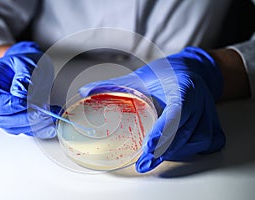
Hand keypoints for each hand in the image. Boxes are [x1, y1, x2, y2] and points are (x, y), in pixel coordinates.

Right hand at [0, 42, 58, 137]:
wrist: (29, 69)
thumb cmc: (23, 64)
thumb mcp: (25, 63)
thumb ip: (23, 78)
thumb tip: (21, 95)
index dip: (7, 105)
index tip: (25, 103)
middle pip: (0, 119)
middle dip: (24, 118)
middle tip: (44, 112)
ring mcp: (1, 115)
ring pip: (14, 128)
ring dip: (35, 124)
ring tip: (52, 114)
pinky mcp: (15, 122)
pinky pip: (25, 130)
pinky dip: (40, 128)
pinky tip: (52, 122)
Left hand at [79, 47, 225, 172]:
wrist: (193, 69)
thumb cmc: (165, 74)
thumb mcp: (139, 77)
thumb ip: (112, 86)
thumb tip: (84, 92)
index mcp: (182, 86)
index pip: (177, 111)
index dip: (164, 130)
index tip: (148, 148)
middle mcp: (199, 100)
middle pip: (184, 132)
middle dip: (164, 150)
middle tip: (144, 162)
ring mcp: (209, 113)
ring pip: (197, 141)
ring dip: (177, 151)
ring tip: (157, 155)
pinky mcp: (214, 122)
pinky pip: (209, 143)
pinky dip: (192, 150)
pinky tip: (177, 150)